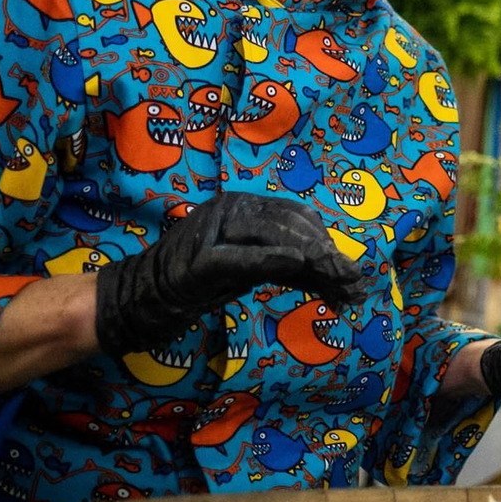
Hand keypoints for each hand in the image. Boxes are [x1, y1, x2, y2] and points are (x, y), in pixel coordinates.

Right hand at [94, 192, 361, 355]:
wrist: (147, 296)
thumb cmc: (203, 282)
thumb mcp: (255, 269)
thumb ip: (291, 266)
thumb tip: (339, 274)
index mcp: (245, 206)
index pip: (297, 217)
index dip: (327, 241)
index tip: (352, 271)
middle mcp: (232, 207)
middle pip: (291, 225)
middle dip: (327, 254)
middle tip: (353, 281)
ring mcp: (215, 228)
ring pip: (274, 236)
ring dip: (312, 258)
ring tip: (339, 280)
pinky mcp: (201, 258)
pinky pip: (244, 257)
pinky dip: (273, 259)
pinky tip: (301, 265)